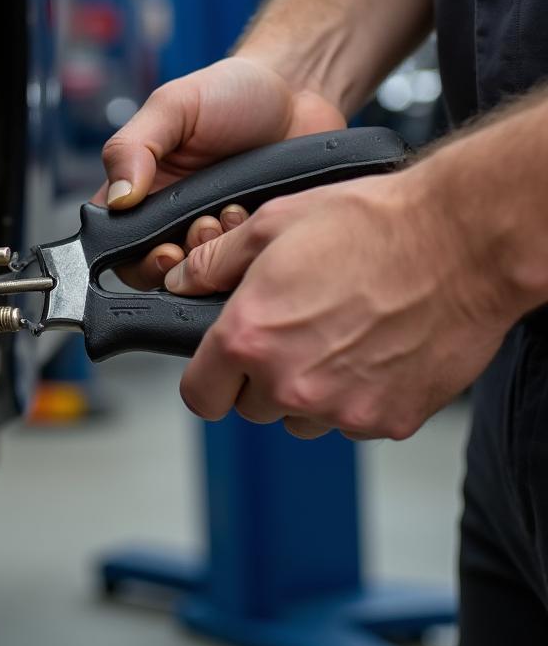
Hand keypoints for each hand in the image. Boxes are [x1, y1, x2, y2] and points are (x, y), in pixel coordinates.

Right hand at [96, 56, 344, 287]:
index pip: (120, 247)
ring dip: (219, 255)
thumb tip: (117, 200)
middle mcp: (176, 219)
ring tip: (233, 213)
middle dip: (184, 261)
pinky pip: (248, 266)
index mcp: (143, 192)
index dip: (137, 259)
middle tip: (204, 226)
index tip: (164, 249)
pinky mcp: (255, 239)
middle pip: (162, 273)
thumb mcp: (173, 107)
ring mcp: (218, 233)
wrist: (300, 90)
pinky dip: (250, 252)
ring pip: (206, 275)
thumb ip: (133, 147)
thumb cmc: (230, 92)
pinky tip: (257, 218)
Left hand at [169, 167, 517, 439]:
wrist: (462, 241)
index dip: (207, 379)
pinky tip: (373, 348)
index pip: (201, 396)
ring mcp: (342, 409)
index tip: (219, 366)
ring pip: (301, 419)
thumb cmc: (372, 225)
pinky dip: (356, 395)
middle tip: (292, 330)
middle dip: (260, 377)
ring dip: (307, 391)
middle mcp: (291, 383)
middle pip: (252, 408)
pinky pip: (353, 422)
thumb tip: (183, 280)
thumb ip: (215, 262)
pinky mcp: (389, 420)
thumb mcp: (273, 224)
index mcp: (250, 336)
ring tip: (337, 335)